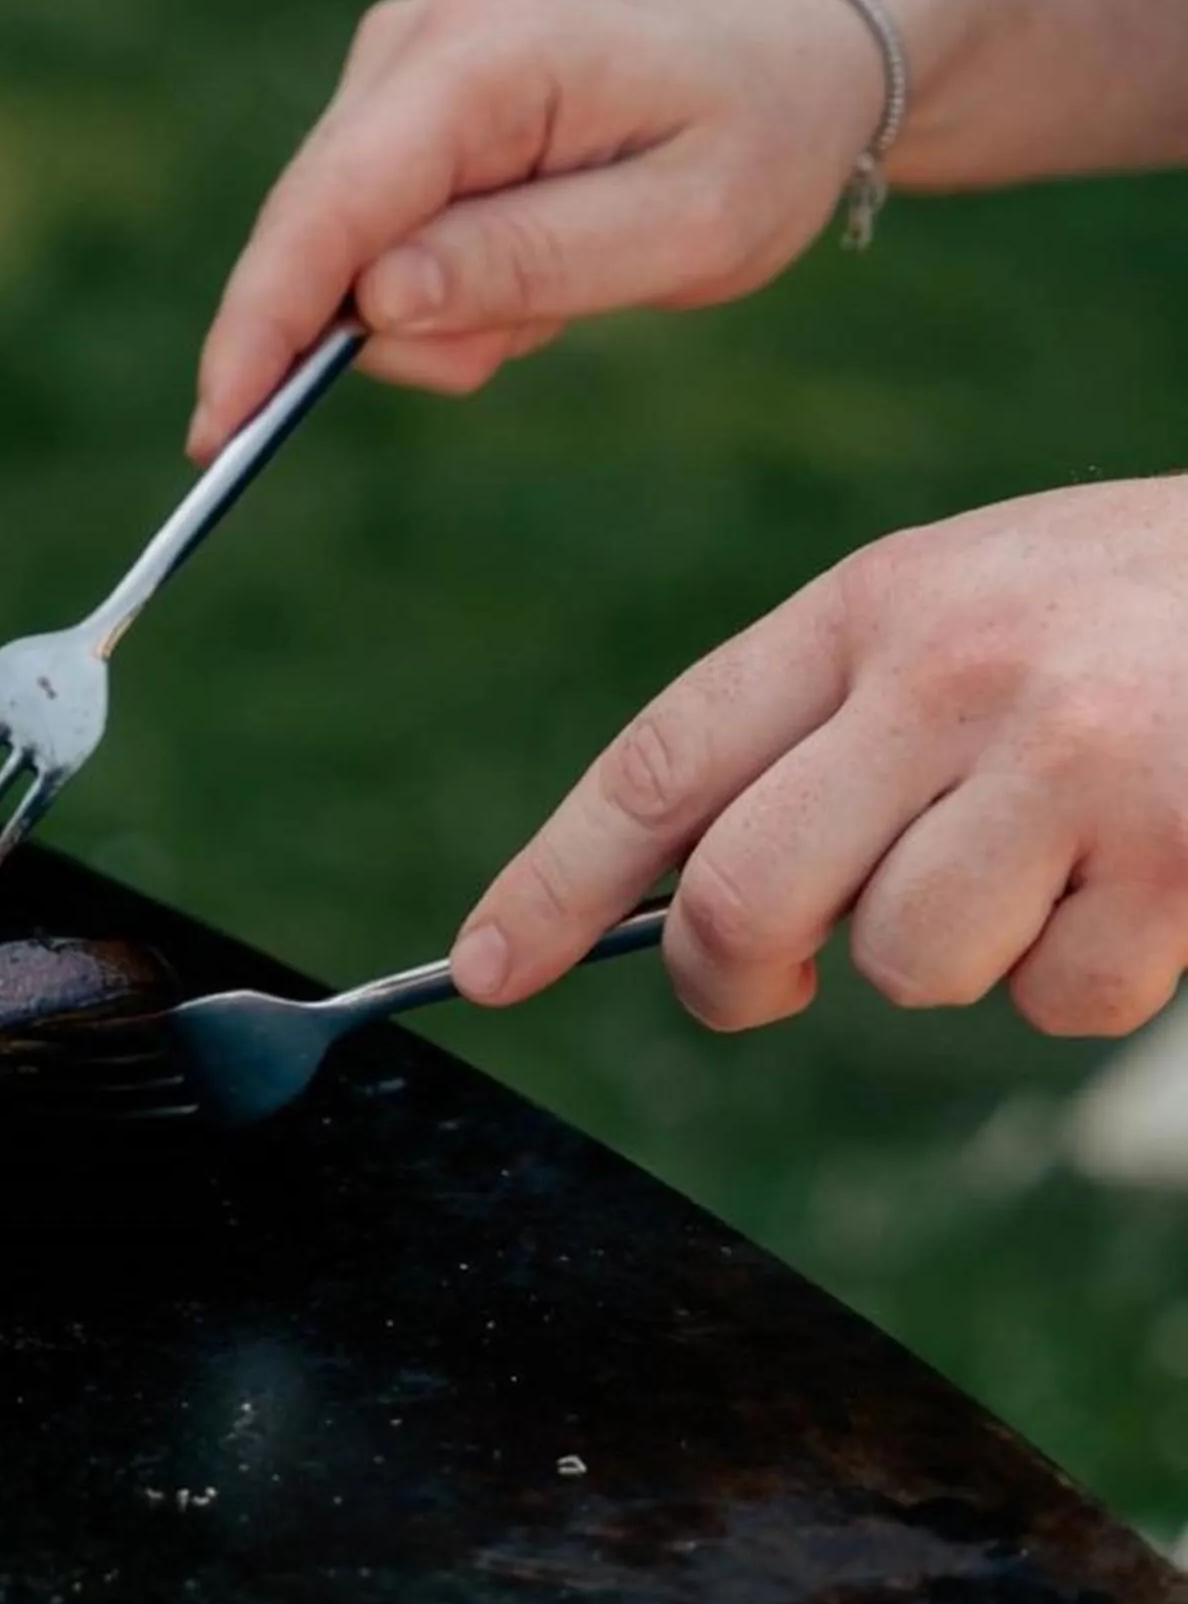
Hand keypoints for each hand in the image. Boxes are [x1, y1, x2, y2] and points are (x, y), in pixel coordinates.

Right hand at [187, 0, 889, 456]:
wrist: (799, 37)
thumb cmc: (763, 127)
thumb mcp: (686, 224)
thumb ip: (529, 263)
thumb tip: (374, 303)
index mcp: (483, 57)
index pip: (329, 209)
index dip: (262, 327)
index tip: (217, 434)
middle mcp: (411, 44)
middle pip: (315, 237)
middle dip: (391, 330)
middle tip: (528, 338)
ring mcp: (394, 68)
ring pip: (343, 250)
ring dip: (439, 309)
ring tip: (565, 280)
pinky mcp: (395, 104)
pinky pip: (371, 235)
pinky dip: (441, 281)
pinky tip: (532, 252)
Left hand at [451, 478, 1187, 1037]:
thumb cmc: (1145, 616)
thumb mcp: (971, 612)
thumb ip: (832, 729)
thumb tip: (683, 905)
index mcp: (875, 605)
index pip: (662, 759)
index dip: (554, 879)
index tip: (485, 968)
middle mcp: (949, 675)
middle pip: (738, 898)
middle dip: (728, 976)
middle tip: (765, 982)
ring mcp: (1064, 763)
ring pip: (901, 963)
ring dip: (959, 956)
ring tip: (1051, 860)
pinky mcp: (1175, 849)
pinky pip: (1058, 997)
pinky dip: (1094, 974)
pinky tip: (1151, 876)